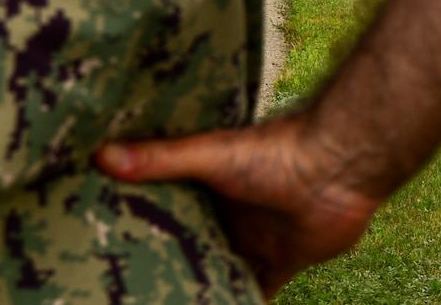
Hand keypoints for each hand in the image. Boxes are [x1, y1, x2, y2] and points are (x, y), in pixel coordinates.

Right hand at [94, 114, 379, 296]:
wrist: (340, 166)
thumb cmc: (277, 151)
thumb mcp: (210, 155)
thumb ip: (160, 159)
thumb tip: (100, 155)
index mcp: (210, 189)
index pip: (168, 214)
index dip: (143, 232)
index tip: (107, 252)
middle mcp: (232, 216)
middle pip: (193, 248)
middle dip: (170, 268)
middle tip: (131, 290)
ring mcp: (258, 239)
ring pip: (223, 272)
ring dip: (204, 289)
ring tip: (165, 302)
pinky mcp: (285, 261)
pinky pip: (259, 291)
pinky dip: (242, 302)